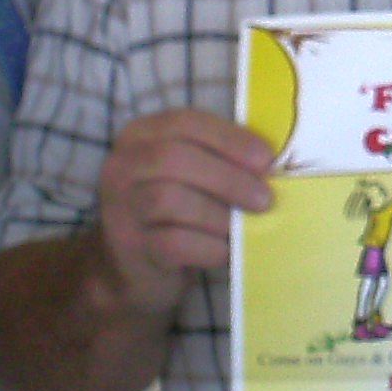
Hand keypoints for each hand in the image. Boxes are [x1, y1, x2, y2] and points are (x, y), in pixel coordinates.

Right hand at [92, 109, 275, 316]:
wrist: (134, 267)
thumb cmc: (175, 213)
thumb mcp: (192, 176)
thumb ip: (221, 160)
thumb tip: (271, 164)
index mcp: (141, 135)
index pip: (184, 123)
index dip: (229, 138)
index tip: (266, 159)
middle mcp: (122, 166)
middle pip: (174, 159)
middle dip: (228, 178)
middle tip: (264, 199)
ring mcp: (119, 207)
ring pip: (169, 199)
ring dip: (218, 214)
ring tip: (242, 228)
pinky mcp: (128, 246)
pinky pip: (172, 242)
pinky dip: (207, 247)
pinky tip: (225, 252)